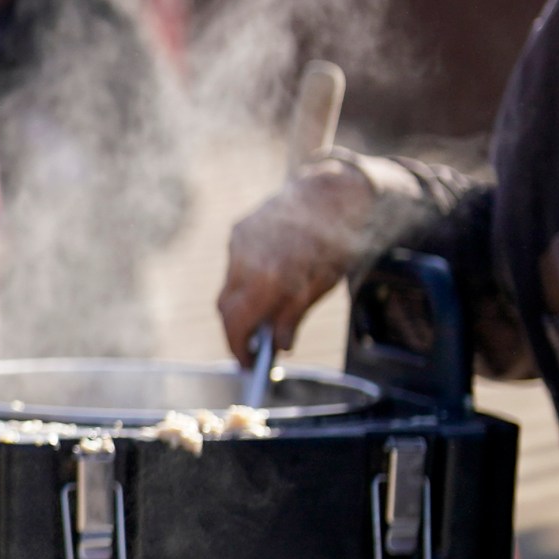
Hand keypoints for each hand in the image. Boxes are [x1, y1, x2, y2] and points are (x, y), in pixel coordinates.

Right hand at [217, 158, 377, 360]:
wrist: (330, 194)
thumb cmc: (332, 243)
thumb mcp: (321, 287)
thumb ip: (294, 317)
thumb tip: (279, 346)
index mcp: (267, 278)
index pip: (236, 323)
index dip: (238, 348)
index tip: (246, 364)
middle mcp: (245, 259)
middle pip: (226, 307)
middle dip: (236, 329)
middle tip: (253, 348)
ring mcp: (238, 242)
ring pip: (229, 285)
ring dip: (242, 303)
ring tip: (263, 315)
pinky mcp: (239, 230)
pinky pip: (235, 264)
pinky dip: (245, 280)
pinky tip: (266, 282)